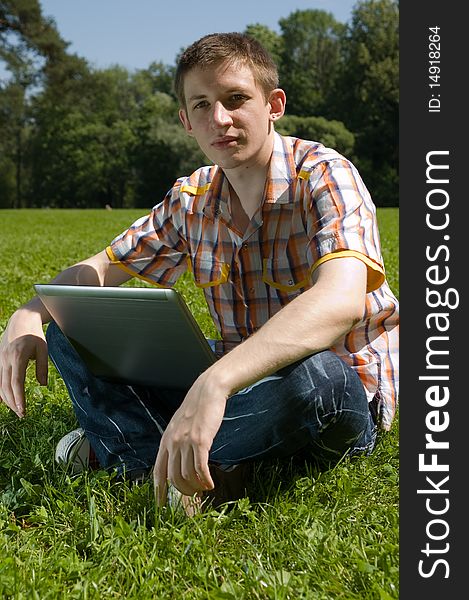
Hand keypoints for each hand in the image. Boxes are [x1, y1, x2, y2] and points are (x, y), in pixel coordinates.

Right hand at [0, 309, 47, 417]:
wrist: (21, 320)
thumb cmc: (35, 334)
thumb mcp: (43, 349)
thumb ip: (43, 367)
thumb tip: (43, 385)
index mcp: (18, 357)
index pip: (16, 383)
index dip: (19, 398)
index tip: (23, 410)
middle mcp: (6, 359)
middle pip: (6, 387)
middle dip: (13, 403)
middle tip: (21, 415)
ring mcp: (0, 360)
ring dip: (6, 399)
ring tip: (16, 409)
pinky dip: (0, 390)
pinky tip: (5, 400)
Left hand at [153, 371, 228, 505]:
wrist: (208, 391)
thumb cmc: (197, 408)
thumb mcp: (179, 426)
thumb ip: (176, 442)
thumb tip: (180, 461)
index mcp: (166, 441)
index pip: (158, 472)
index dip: (158, 492)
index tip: (160, 507)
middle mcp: (173, 443)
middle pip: (173, 478)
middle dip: (184, 492)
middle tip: (195, 497)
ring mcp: (186, 442)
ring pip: (187, 475)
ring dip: (196, 487)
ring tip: (205, 489)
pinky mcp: (201, 441)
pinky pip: (201, 468)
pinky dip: (205, 480)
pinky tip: (211, 484)